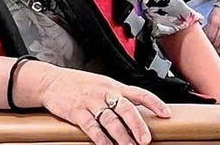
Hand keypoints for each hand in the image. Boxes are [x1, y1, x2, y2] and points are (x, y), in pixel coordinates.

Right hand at [34, 64, 170, 144]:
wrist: (52, 81)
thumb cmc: (80, 84)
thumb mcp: (104, 85)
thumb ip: (119, 96)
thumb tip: (138, 110)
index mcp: (115, 86)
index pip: (140, 93)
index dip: (155, 103)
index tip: (166, 114)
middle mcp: (106, 93)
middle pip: (127, 110)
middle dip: (138, 126)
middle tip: (145, 140)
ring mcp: (91, 102)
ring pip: (111, 121)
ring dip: (121, 137)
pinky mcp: (76, 112)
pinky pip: (91, 127)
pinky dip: (100, 139)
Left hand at [205, 5, 219, 48]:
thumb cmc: (219, 10)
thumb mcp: (211, 16)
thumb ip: (208, 26)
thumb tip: (205, 35)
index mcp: (214, 21)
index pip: (210, 36)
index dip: (208, 41)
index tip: (207, 43)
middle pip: (218, 40)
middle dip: (214, 44)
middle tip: (213, 46)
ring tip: (219, 45)